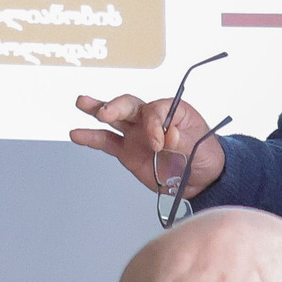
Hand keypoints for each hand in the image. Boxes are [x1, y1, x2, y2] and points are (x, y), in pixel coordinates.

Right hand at [71, 92, 221, 202]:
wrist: (201, 178)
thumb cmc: (203, 154)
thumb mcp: (200, 146)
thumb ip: (182, 140)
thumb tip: (167, 135)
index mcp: (172, 110)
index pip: (156, 110)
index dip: (154, 126)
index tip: (159, 144)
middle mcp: (151, 118)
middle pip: (130, 105)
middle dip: (117, 106)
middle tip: (106, 113)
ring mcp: (136, 134)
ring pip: (114, 118)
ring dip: (98, 109)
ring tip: (82, 102)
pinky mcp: (127, 151)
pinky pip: (107, 142)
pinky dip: (92, 138)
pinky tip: (78, 134)